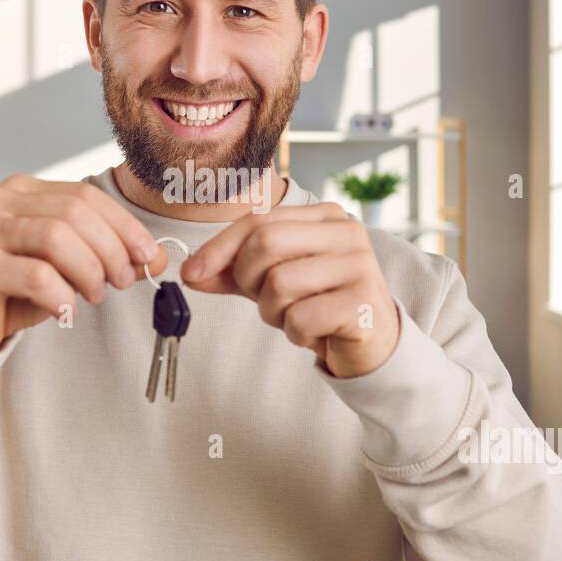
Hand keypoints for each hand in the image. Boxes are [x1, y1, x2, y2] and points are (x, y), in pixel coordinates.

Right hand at [0, 174, 166, 354]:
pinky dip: (61, 294)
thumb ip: (111, 256)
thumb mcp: (70, 268)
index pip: (86, 195)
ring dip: (88, 271)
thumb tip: (159, 257)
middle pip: (73, 213)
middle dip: (110, 249)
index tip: (149, 256)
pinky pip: (34, 274)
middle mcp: (0, 201)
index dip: (124, 225)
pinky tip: (65, 309)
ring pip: (55, 238)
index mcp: (25, 190)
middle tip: (122, 281)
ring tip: (94, 295)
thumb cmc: (16, 288)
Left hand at [180, 203, 398, 377]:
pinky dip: (296, 333)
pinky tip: (315, 333)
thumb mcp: (272, 281)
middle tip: (264, 301)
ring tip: (296, 317)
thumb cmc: (320, 304)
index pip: (258, 221)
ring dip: (273, 312)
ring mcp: (360, 266)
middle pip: (265, 244)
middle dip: (248, 281)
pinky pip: (300, 318)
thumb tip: (189, 271)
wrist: (372, 343)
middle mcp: (347, 232)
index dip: (218, 248)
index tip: (191, 272)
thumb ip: (233, 272)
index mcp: (325, 216)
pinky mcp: (363, 303)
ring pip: (279, 285)